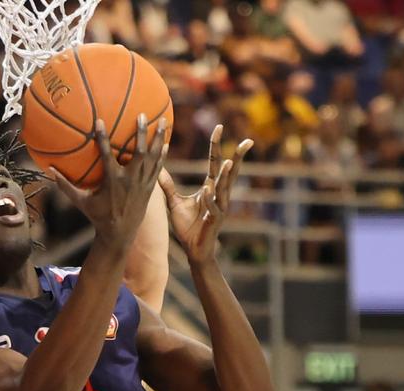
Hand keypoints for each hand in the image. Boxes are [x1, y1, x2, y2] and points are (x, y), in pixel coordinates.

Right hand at [51, 114, 168, 255]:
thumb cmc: (98, 216)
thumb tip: (49, 170)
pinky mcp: (150, 188)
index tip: (100, 121)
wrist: (120, 234)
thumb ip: (66, 186)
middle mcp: (129, 180)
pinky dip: (162, 155)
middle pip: (139, 152)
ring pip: (152, 158)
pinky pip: (158, 168)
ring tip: (164, 121)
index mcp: (112, 181)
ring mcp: (142, 184)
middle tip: (143, 115)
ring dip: (158, 139)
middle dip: (142, 133)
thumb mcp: (81, 202)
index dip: (103, 138)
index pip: (106, 155)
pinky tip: (165, 143)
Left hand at [160, 124, 252, 266]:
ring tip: (230, 162)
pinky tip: (208, 190)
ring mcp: (219, 208)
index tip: (218, 127)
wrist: (193, 250)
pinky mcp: (214, 221)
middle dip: (237, 157)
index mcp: (210, 188)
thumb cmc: (187, 227)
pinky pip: (213, 208)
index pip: (214, 163)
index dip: (216, 145)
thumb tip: (157, 168)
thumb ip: (168, 185)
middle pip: (228, 172)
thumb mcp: (174, 203)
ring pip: (225, 189)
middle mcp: (218, 195)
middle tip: (246, 142)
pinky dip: (210, 199)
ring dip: (227, 176)